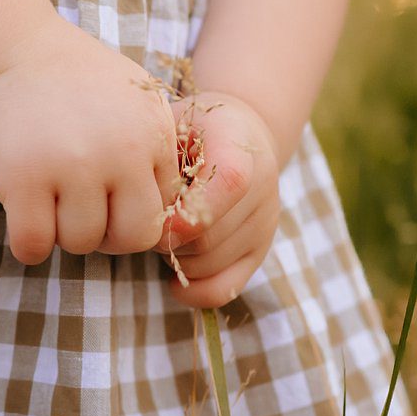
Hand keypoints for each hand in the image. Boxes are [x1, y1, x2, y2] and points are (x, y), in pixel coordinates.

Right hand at [0, 17, 181, 263]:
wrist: (13, 47)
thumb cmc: (77, 80)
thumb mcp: (136, 102)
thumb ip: (156, 151)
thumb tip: (173, 215)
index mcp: (154, 136)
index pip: (162, 213)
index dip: (132, 213)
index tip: (106, 196)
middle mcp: (121, 153)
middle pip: (130, 239)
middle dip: (106, 235)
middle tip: (80, 210)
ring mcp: (71, 166)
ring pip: (79, 244)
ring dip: (61, 232)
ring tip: (48, 198)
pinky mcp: (22, 178)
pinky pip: (33, 245)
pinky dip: (27, 244)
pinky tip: (23, 215)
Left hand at [162, 91, 282, 308]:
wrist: (240, 132)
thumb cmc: (191, 130)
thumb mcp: (172, 125)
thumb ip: (158, 162)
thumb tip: (154, 221)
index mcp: (241, 145)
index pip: (230, 183)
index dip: (189, 211)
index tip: (157, 217)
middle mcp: (265, 185)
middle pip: (209, 236)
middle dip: (166, 236)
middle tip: (150, 219)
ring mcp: (266, 222)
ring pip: (209, 264)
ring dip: (176, 256)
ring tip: (167, 229)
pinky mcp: (261, 250)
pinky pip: (226, 288)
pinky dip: (195, 290)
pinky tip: (174, 277)